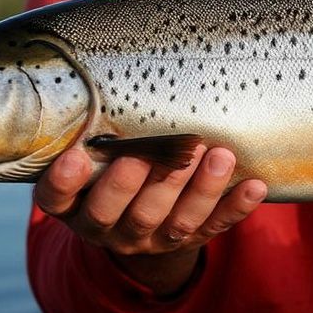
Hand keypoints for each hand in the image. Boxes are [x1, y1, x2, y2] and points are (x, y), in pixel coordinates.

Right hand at [34, 144, 266, 293]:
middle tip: (149, 155)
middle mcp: (107, 227)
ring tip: (218, 155)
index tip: (75, 157)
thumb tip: (111, 71)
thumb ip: (95, 130)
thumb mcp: (90, 154)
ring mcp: (150, 239)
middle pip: (120, 214)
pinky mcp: (188, 241)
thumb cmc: (109, 166)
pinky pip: (214, 227)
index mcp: (75, 204)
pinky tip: (255, 186)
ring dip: (198, 190)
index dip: (64, 182)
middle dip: (136, 185)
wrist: (137, 219)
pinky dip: (236, 207)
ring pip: (173, 223)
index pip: (57, 199)